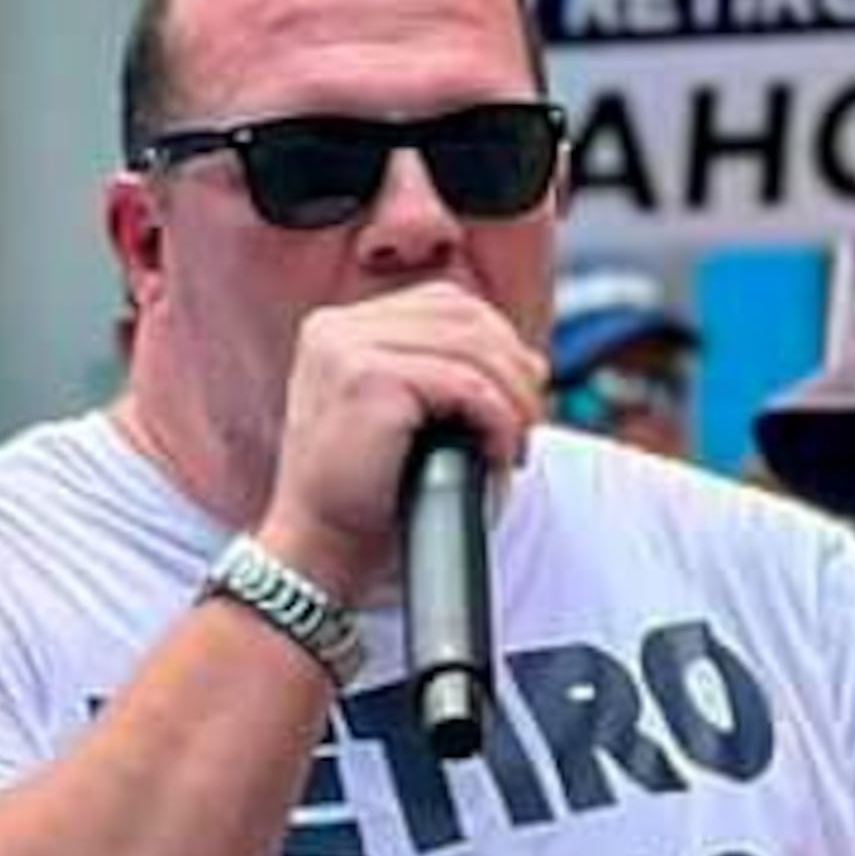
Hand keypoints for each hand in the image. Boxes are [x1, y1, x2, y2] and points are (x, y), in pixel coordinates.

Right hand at [261, 281, 546, 603]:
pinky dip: (498, 420)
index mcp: (343, 329)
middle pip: (466, 316)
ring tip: (515, 444)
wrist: (321, 551)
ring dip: (513, 398)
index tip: (520, 398)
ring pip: (473, 346)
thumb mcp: (412, 422)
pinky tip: (498, 454)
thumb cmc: (368, 500)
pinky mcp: (365, 377)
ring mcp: (347, 347)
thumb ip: (452, 378)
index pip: (447, 303)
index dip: (499, 344)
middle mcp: (338, 327)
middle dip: (514, 370)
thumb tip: (534, 363)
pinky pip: (466, 384)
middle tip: (528, 427)